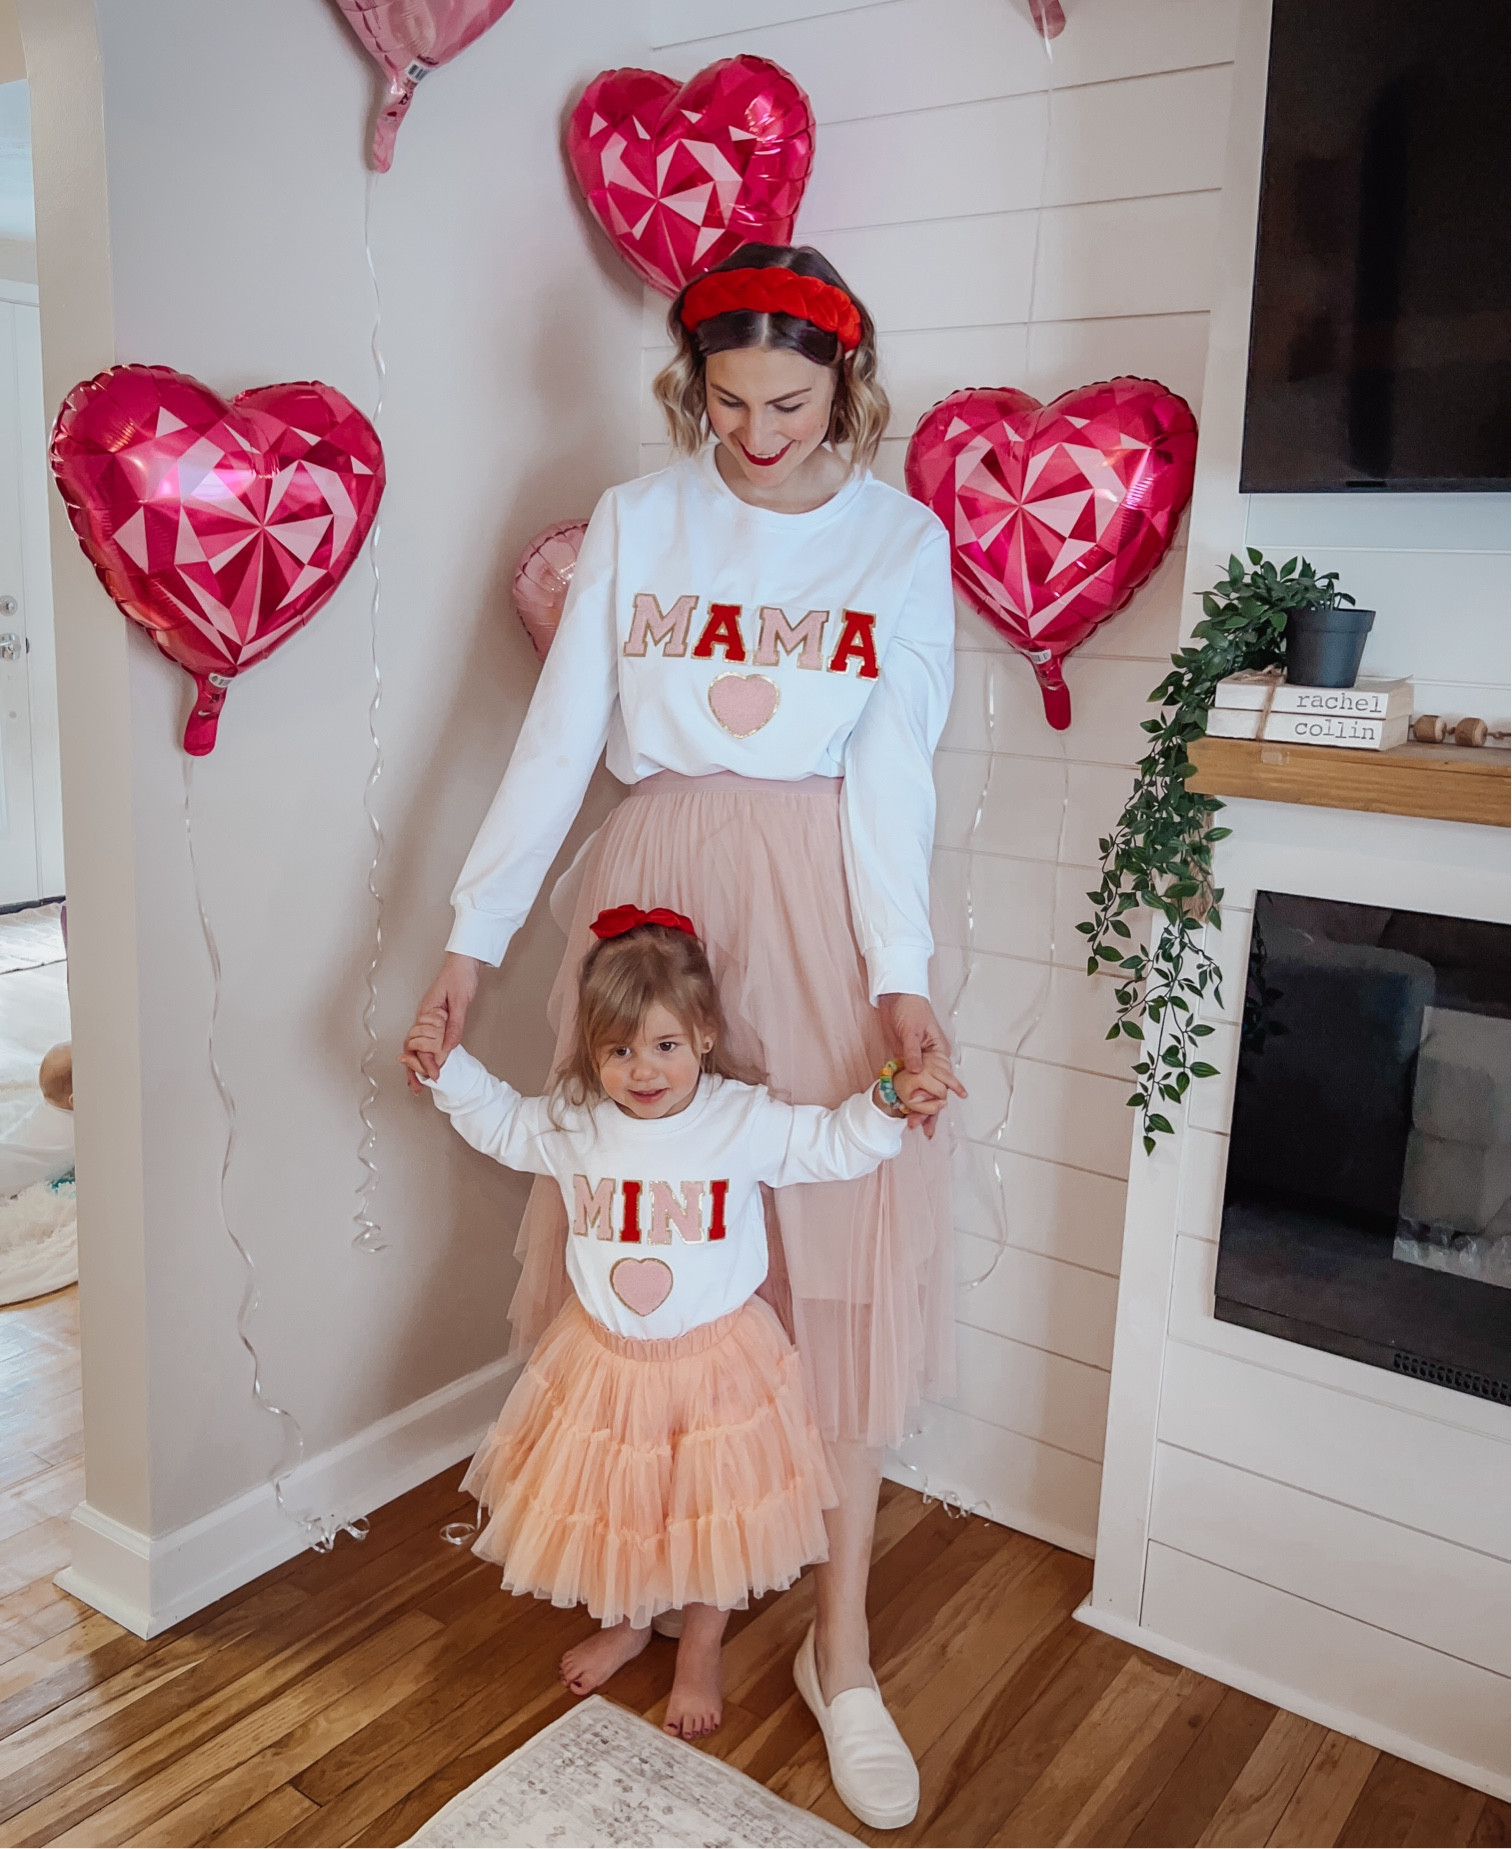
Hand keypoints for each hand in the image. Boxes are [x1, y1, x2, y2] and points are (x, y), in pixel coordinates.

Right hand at [404, 954, 481, 1094]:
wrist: (464, 961)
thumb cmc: (460, 976)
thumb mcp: (460, 1002)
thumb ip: (454, 1025)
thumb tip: (449, 1047)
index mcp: (426, 1014)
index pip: (419, 1044)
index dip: (425, 1063)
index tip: (433, 1076)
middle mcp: (424, 1017)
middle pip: (413, 1048)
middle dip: (414, 1069)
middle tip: (418, 1088)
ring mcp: (429, 1018)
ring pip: (417, 1045)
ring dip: (417, 1063)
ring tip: (418, 1081)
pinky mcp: (436, 1017)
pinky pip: (426, 1039)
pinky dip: (426, 1052)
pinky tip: (430, 1061)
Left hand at [878, 993, 965, 1138]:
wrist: (898, 997)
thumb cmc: (911, 1008)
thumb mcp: (913, 1030)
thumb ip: (913, 1052)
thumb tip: (916, 1071)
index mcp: (939, 1053)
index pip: (945, 1079)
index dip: (944, 1097)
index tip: (942, 1111)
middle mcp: (931, 1061)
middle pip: (934, 1090)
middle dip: (930, 1111)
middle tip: (923, 1129)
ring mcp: (919, 1063)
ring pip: (922, 1091)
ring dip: (919, 1108)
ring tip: (914, 1126)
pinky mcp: (905, 1061)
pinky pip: (909, 1084)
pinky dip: (908, 1098)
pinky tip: (905, 1111)